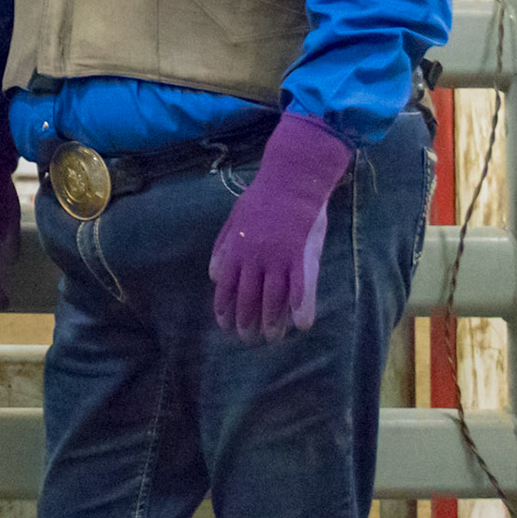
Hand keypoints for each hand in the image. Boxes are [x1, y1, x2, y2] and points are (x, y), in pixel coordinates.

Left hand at [209, 113, 351, 341]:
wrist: (292, 179)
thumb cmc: (263, 197)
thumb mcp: (234, 219)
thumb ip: (223, 247)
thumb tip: (214, 276)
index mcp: (237, 249)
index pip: (226, 287)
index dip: (225, 308)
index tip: (224, 325)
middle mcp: (255, 257)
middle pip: (248, 297)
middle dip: (246, 322)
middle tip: (247, 339)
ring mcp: (279, 257)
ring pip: (273, 297)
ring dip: (271, 321)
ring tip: (272, 337)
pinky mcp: (302, 255)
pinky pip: (301, 286)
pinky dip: (301, 306)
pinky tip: (300, 324)